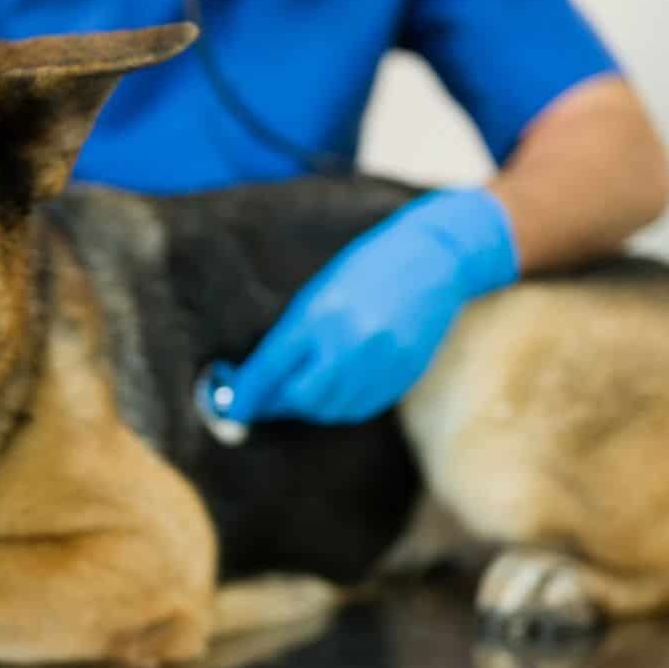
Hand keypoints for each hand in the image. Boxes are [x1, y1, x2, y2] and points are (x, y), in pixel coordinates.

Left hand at [217, 188, 518, 424]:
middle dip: (275, 403)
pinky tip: (330, 394)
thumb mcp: (321, 290)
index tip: (232, 406)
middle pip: (299, 397)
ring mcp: (380, 363)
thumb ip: (293, 334)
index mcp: (321, 315)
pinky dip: (337, 408)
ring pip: (329, 409)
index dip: (247, 393)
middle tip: (262, 401)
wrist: (436, 258)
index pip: (271, 368)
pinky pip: (359, 408)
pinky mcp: (401, 376)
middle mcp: (350, 343)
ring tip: (297, 394)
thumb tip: (262, 376)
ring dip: (306, 408)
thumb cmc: (369, 266)